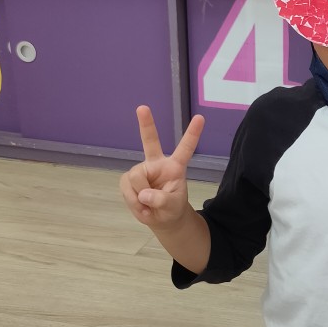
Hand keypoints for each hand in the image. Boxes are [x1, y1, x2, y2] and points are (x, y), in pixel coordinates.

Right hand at [120, 106, 204, 229]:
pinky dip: (132, 201)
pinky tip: (140, 206)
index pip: (185, 148)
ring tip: (148, 206)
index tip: (200, 117)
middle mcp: (157, 163)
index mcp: (175, 166)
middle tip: (142, 107)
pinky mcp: (128, 179)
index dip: (192, 134)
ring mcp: (141, 170)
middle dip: (146, 124)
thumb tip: (144, 195)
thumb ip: (161, 200)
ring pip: (135, 177)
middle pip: (150, 141)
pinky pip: (126, 188)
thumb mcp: (173, 207)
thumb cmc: (172, 208)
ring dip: (139, 196)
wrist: (161, 219)